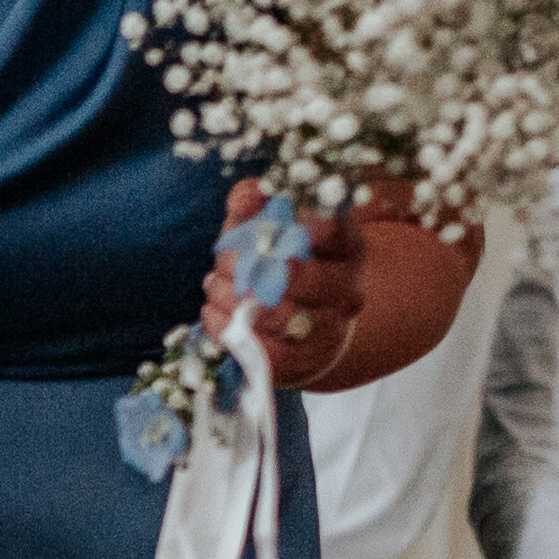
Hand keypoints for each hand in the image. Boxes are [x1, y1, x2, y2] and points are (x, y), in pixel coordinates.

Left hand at [196, 177, 360, 393]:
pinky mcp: (300, 360)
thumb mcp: (276, 221)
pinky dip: (226, 329)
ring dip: (232, 297)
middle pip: (296, 276)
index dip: (295, 225)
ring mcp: (326, 328)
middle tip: (223, 259)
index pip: (331, 230)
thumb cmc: (287, 259)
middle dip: (247, 264)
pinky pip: (259, 350)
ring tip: (214, 284)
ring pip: (275, 316)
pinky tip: (212, 310)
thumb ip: (257, 201)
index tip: (266, 224)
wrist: (309, 322)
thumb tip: (244, 198)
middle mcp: (344, 288)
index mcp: (346, 246)